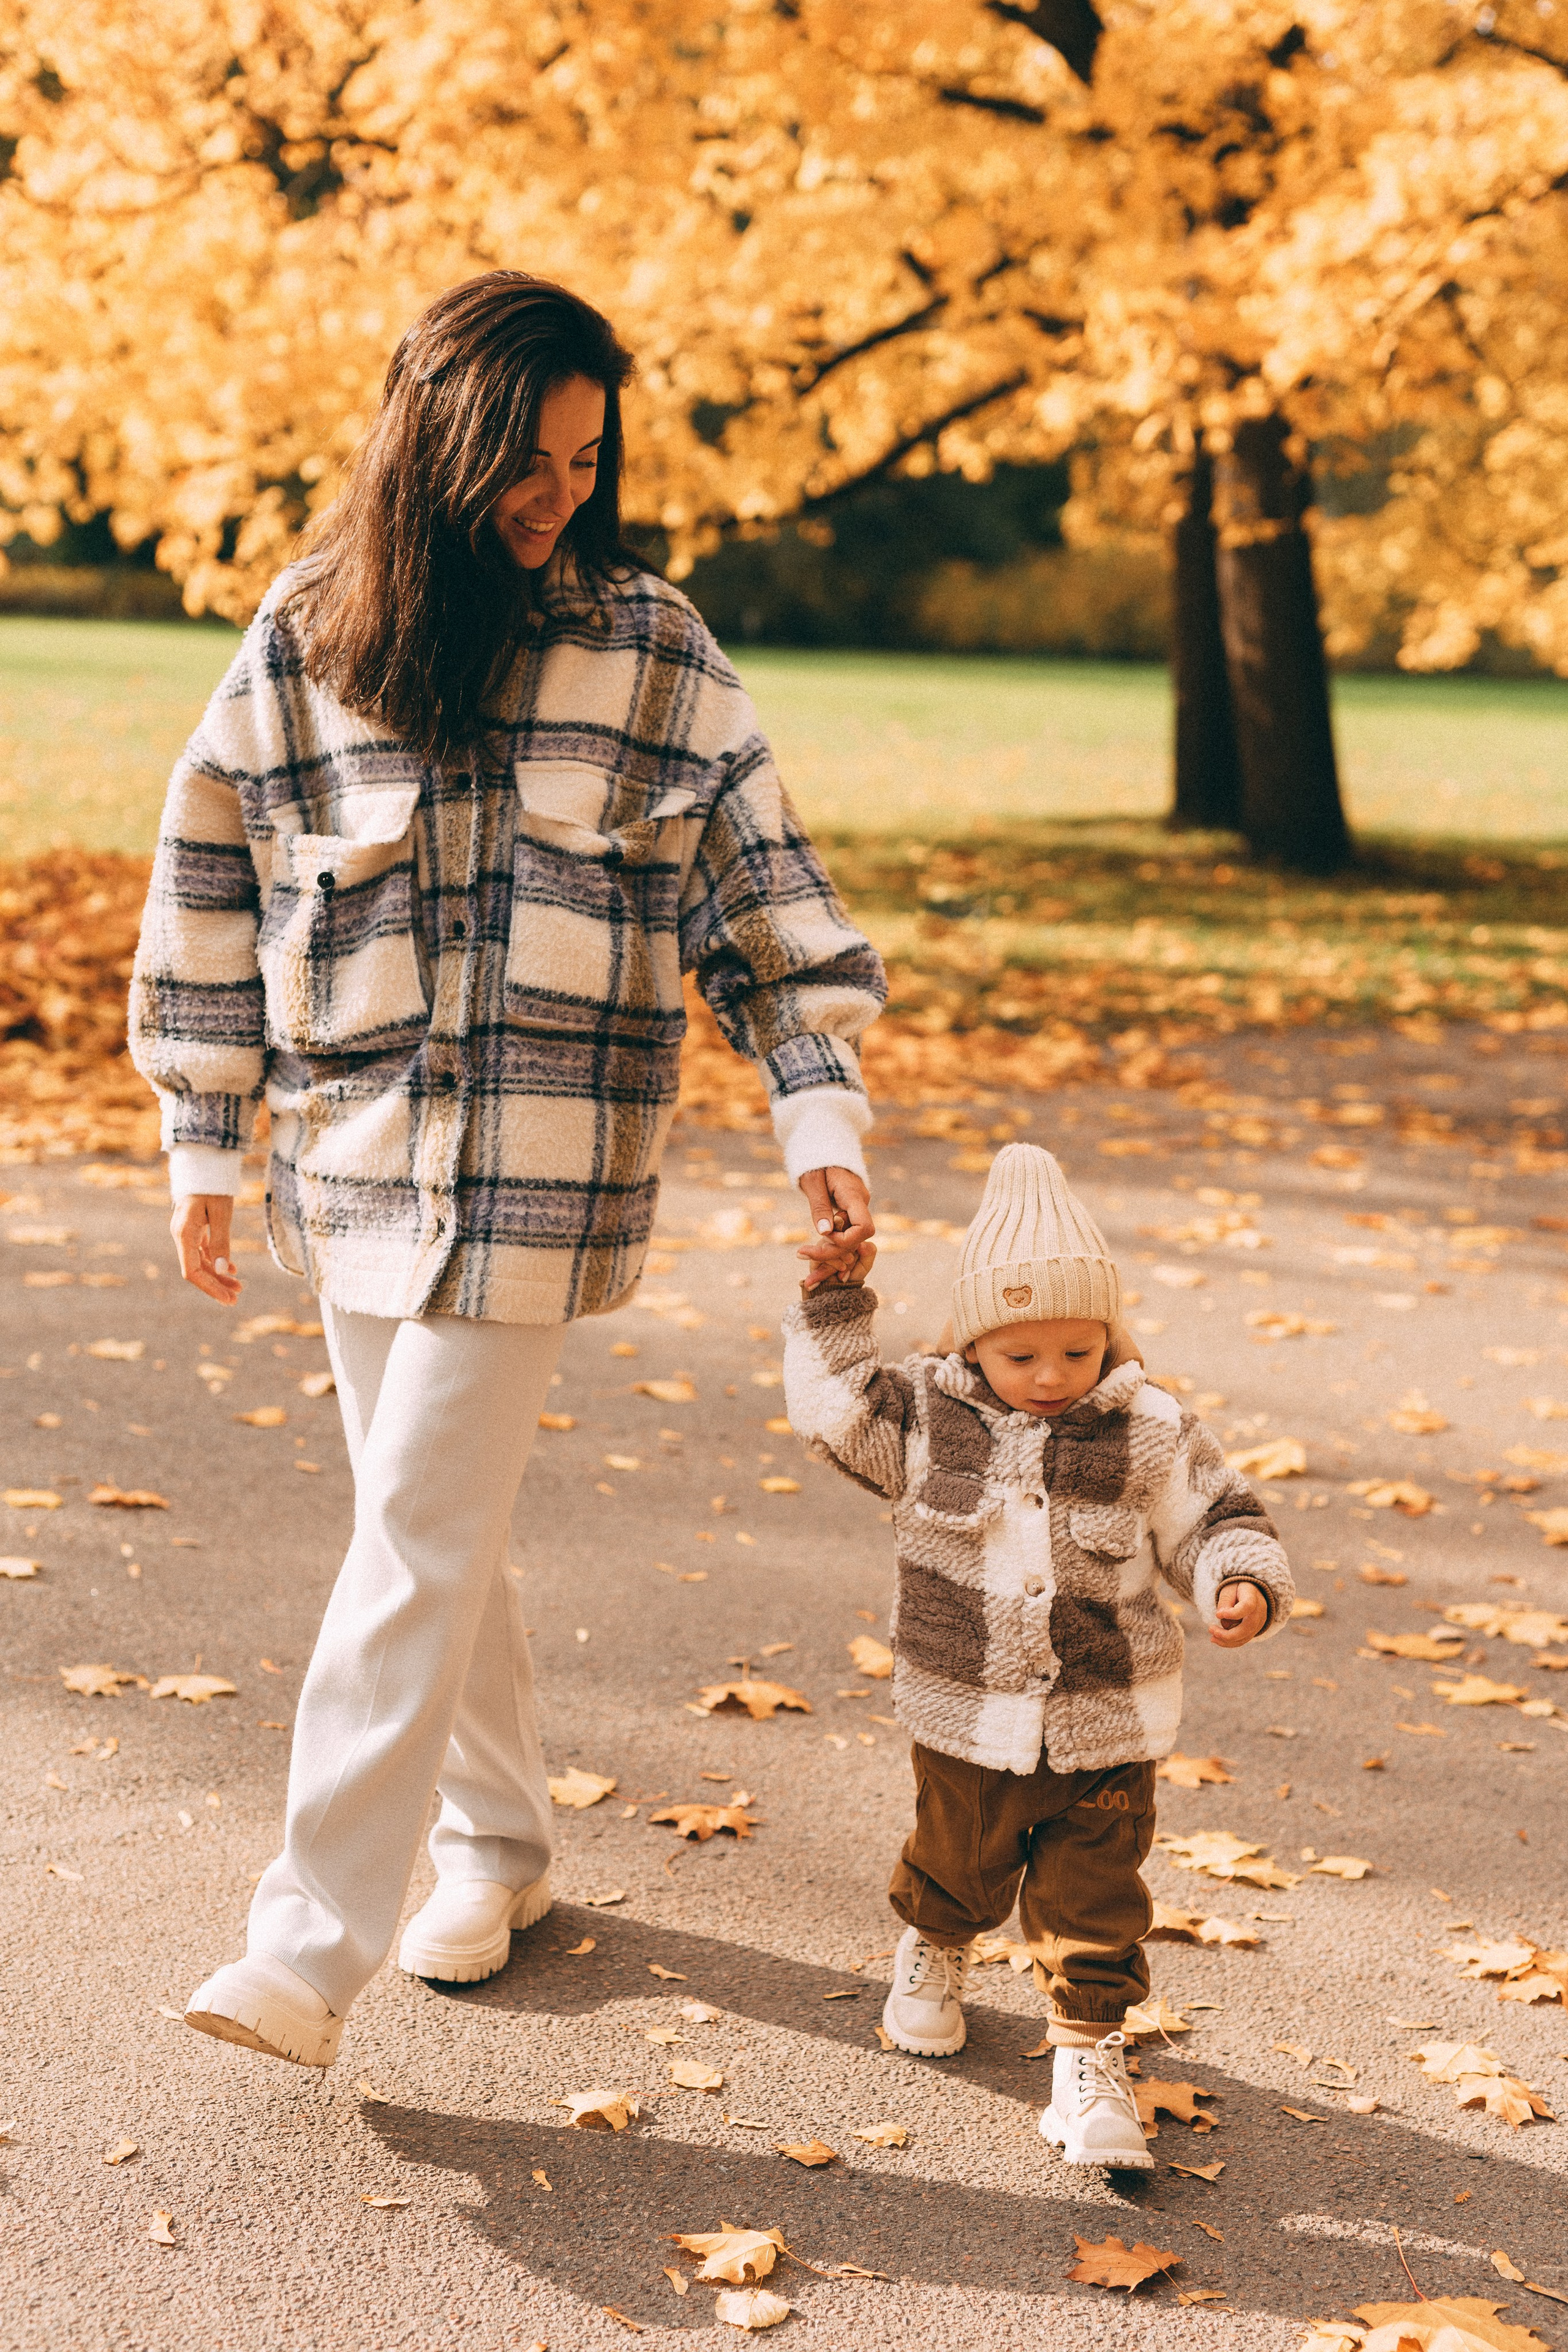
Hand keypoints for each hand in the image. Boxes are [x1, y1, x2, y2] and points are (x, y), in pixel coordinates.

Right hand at [170, 1194, 243, 1305]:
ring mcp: (185, 1232)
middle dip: (216, 1284)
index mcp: (184, 1233)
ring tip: (238, 1285)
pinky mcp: (193, 1227)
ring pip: (200, 1261)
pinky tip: (230, 1268)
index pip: (193, 1272)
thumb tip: (221, 1271)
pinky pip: (202, 1251)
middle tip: (237, 1296)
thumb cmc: (213, 1185)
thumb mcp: (221, 1213)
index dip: (210, 1288)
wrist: (204, 1162)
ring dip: (217, 1274)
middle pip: (196, 1270)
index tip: (228, 1298)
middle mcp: (181, 1235)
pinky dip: (215, 1261)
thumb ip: (220, 1242)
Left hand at [796, 1166, 873, 1290]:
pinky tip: (815, 1242)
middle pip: (857, 1238)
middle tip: (802, 1253)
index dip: (846, 1240)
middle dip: (833, 1249)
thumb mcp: (812, 1182)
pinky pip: (847, 1230)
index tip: (824, 1235)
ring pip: (851, 1237)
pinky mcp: (852, 1209)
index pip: (864, 1228)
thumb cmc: (816, 1160)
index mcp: (853, 1195)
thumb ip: (819, 1207)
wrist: (824, 1147)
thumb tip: (825, 1233)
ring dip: (831, 1247)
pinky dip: (833, 1239)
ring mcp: (858, 1206)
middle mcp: (861, 1202)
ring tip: (804, 1251)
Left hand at [1210, 1578, 1268, 1647]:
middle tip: (1210, 1629)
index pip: (1247, 1606)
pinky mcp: (1255, 1630)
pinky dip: (1230, 1642)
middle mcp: (1259, 1611)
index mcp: (1253, 1596)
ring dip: (1227, 1640)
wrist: (1249, 1592)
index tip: (1217, 1615)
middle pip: (1248, 1627)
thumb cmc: (1236, 1589)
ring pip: (1246, 1637)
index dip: (1233, 1613)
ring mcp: (1259, 1622)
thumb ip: (1225, 1601)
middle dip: (1228, 1633)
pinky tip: (1217, 1640)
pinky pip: (1243, 1640)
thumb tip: (1220, 1616)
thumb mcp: (1228, 1589)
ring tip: (1212, 1637)